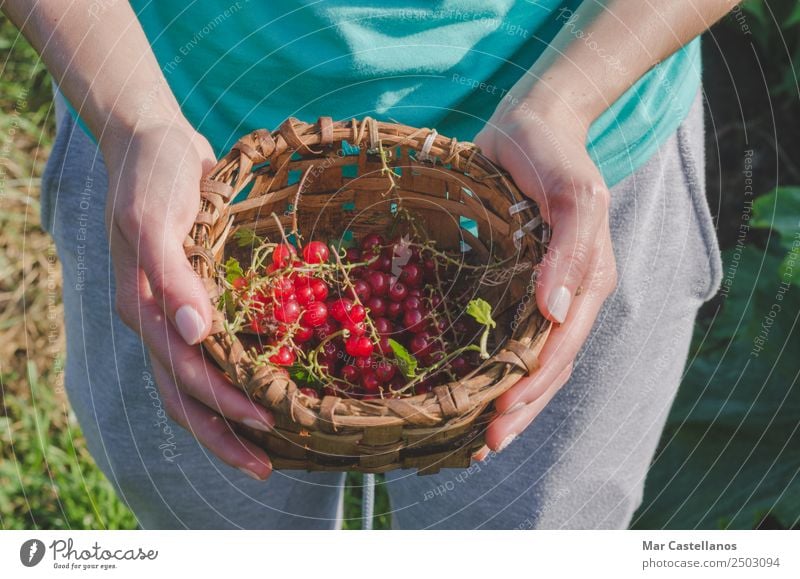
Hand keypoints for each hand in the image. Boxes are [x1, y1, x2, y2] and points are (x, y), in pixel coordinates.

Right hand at [102, 119, 273, 479]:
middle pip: (186, 395)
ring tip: (267, 442)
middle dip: (225, 433)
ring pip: (196, 381)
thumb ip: (171, 275)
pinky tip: (261, 386)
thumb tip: (193, 334)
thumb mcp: (154, 217)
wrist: (155, 141)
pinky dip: (233, 376)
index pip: (183, 376)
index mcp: (142, 310)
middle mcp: (157, 321)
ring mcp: (173, 312)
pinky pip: (211, 350)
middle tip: (268, 463)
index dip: (224, 404)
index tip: (269, 420)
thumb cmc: (152, 175)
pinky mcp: (192, 297)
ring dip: (228, 416)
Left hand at [472, 97, 617, 454]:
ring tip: (479, 438)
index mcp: (590, 282)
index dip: (534, 385)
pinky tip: (471, 390)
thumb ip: (571, 249)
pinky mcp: (519, 284)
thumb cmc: (552, 156)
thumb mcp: (573, 192)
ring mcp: (544, 293)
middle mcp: (570, 296)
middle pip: (550, 367)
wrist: (532, 126)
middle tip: (484, 445)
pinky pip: (511, 337)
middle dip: (521, 410)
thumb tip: (556, 313)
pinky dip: (495, 369)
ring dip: (510, 402)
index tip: (499, 415)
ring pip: (532, 362)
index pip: (562, 348)